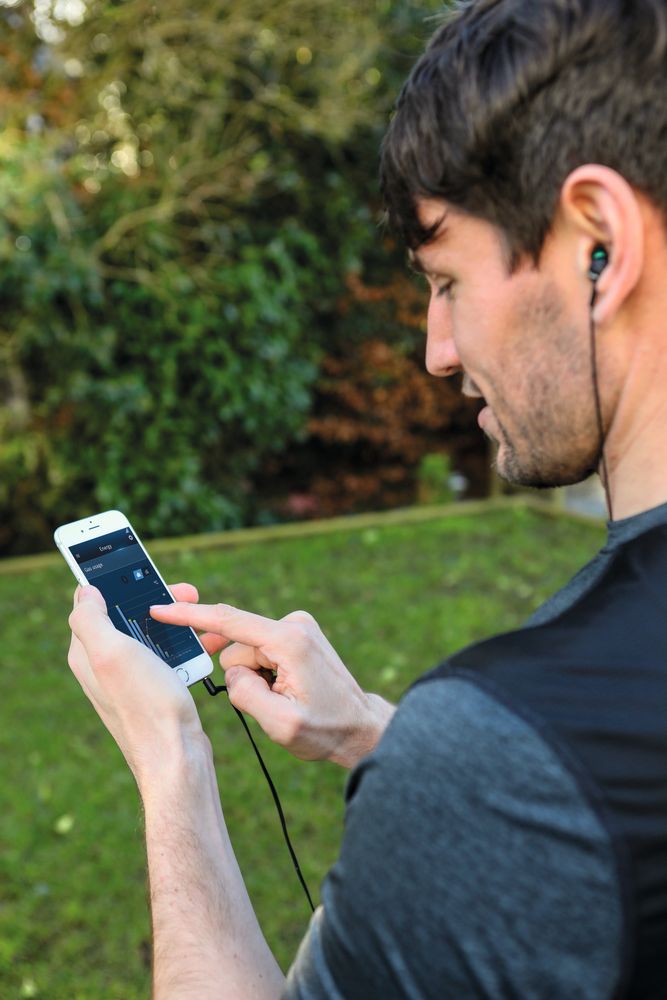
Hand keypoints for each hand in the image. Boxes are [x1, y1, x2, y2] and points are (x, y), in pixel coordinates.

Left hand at [67, 583, 206, 786]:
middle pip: (127, 616)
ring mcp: (131, 679)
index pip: (93, 603)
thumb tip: (85, 592)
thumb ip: (90, 619)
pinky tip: (205, 644)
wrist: (177, 757)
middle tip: (186, 591)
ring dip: (176, 622)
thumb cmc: (146, 706)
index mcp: (88, 653)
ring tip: (201, 617)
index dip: (117, 583)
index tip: (143, 571)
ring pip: (152, 634)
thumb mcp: (111, 654)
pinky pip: (169, 656)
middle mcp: (106, 665)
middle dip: (156, 600)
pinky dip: (186, 645)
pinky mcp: (155, 690)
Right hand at [150, 601, 394, 767]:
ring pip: (247, 652)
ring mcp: (297, 627)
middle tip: (271, 702)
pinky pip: (260, 651)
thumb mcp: (280, 724)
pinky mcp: (297, 634)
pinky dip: (263, 672)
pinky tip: (284, 690)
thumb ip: (244, 693)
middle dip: (244, 676)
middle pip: (237, 647)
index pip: (228, 621)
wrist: (360, 727)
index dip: (189, 615)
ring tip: (284, 698)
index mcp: (289, 641)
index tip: (159, 608)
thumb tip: (231, 671)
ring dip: (256, 677)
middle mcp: (294, 625)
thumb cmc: (326, 729)